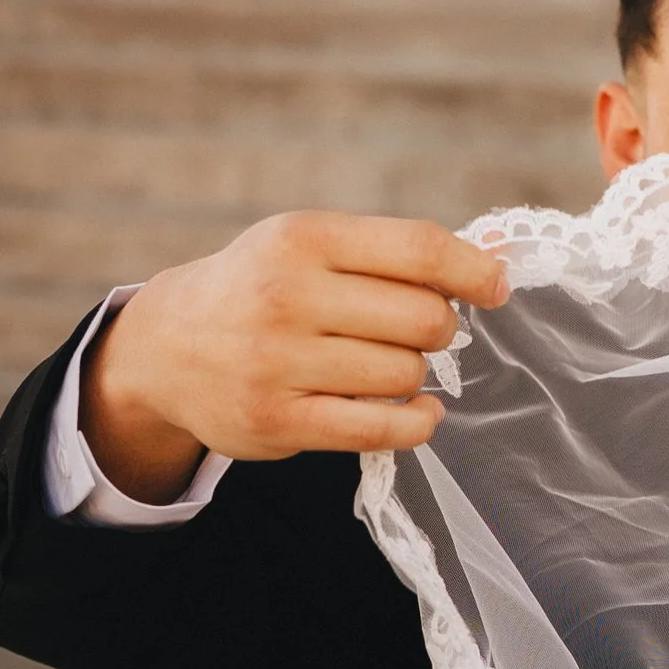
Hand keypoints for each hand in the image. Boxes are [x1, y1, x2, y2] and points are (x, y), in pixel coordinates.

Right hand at [81, 211, 510, 502]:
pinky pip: (383, 429)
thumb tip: (502, 254)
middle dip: (438, 329)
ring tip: (384, 366)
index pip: (420, 249)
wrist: (165, 348)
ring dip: (414, 375)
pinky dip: (418, 423)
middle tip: (417, 333)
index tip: (495, 288)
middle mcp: (287, 295)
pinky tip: (417, 411)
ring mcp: (278, 362)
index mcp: (302, 238)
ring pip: (406, 375)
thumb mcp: (312, 246)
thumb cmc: (262, 289)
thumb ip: (400, 252)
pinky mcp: (278, 421)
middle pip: (425, 319)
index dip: (475, 271)